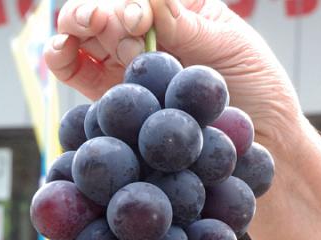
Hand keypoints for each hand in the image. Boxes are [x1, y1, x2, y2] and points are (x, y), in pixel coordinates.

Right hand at [44, 0, 305, 154]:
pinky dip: (60, 57)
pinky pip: (76, 70)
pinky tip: (60, 51)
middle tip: (116, 30)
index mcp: (174, 8)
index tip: (138, 20)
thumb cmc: (256, 88)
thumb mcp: (228, 45)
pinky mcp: (114, 98)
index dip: (126, 2)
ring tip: (85, 29)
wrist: (260, 144)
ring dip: (75, 26)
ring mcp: (126, 64)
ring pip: (83, 35)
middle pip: (103, 10)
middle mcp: (146, 33)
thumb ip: (183, 23)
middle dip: (100, 12)